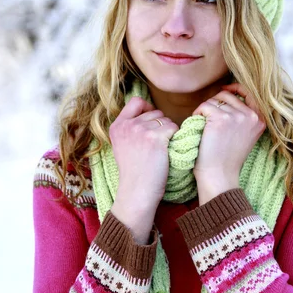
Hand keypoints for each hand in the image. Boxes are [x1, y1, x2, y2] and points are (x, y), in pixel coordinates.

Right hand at [110, 97, 178, 241]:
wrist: (137, 191)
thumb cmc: (134, 171)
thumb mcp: (122, 145)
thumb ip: (129, 128)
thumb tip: (147, 111)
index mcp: (117, 126)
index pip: (135, 101)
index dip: (148, 107)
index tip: (153, 120)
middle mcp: (127, 125)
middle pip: (154, 111)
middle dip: (160, 123)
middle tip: (158, 143)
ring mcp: (140, 130)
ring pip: (165, 119)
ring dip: (169, 131)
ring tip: (162, 149)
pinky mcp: (155, 137)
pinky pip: (173, 127)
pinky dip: (175, 136)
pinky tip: (169, 149)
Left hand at [192, 83, 265, 202]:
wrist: (219, 175)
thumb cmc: (227, 158)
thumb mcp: (244, 135)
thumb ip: (243, 117)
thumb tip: (229, 93)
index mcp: (260, 120)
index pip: (250, 92)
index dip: (235, 88)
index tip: (224, 90)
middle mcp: (251, 116)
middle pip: (228, 95)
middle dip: (215, 102)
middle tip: (207, 117)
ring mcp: (237, 116)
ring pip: (215, 100)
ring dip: (205, 109)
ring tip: (203, 124)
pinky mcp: (221, 118)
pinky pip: (204, 106)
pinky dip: (197, 113)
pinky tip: (198, 126)